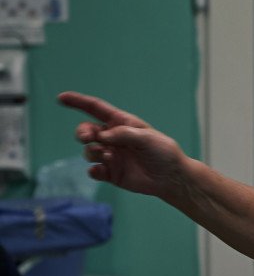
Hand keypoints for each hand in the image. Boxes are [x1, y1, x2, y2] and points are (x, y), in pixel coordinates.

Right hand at [57, 91, 186, 198]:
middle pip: (87, 131)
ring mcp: (110, 156)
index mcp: (121, 123)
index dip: (78, 102)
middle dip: (83, 132)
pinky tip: (101, 170)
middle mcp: (113, 138)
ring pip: (88, 151)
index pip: (95, 109)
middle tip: (88, 137)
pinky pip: (94, 170)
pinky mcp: (111, 173)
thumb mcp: (146, 137)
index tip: (61, 98)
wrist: (170, 177)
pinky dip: (94, 170)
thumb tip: (102, 136)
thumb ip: (123, 134)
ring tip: (109, 156)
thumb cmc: (162, 152)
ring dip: (94, 152)